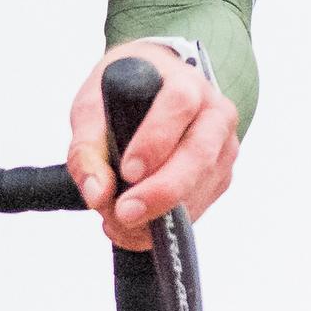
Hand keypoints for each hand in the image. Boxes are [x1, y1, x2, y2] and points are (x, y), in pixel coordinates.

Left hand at [67, 41, 239, 249]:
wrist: (152, 91)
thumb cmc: (123, 96)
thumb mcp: (92, 109)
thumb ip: (87, 149)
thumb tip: (97, 194)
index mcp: (185, 83)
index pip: (179, 105)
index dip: (155, 140)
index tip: (127, 171)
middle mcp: (214, 114)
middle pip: (199, 154)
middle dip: (162, 190)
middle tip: (126, 213)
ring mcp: (222, 149)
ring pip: (201, 187)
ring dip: (159, 214)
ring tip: (117, 222)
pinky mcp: (220, 178)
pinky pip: (198, 207)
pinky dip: (165, 224)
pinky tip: (134, 228)